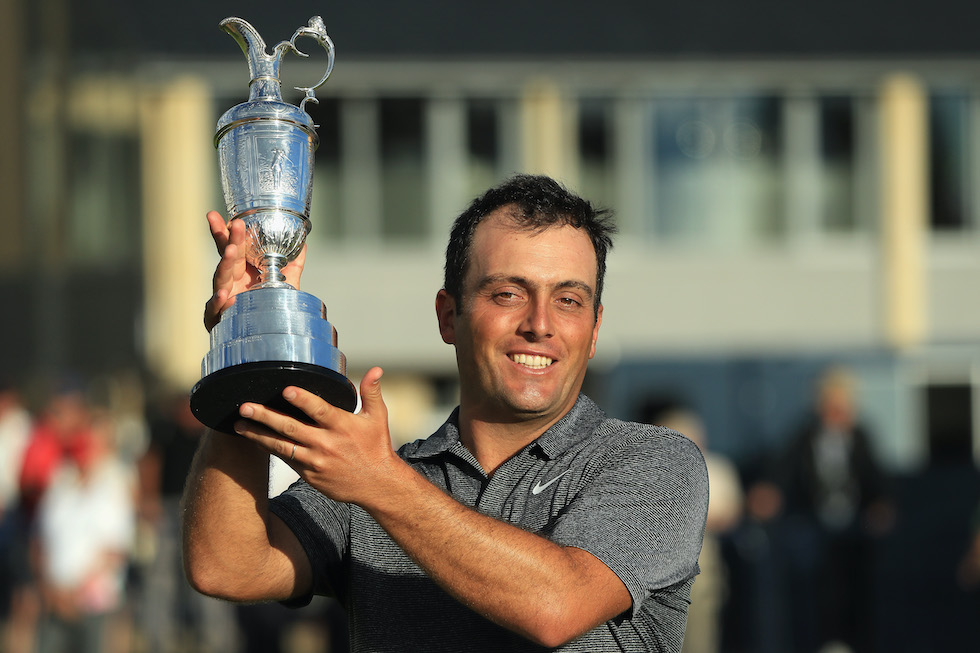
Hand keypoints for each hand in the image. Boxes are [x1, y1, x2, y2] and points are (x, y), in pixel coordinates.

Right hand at [203, 211, 307, 331]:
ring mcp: (222, 298)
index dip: (227, 232)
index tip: (224, 216)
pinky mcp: (217, 318)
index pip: (233, 247)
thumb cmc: (268, 308)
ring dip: (225, 264)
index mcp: (242, 271)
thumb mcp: (284, 284)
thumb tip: (304, 242)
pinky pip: (216, 310)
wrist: (266, 338)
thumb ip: (293, 264)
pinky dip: (218, 303)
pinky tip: (224, 296)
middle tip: (234, 225)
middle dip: (227, 239)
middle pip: (226, 257)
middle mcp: (229, 282)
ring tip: (231, 251)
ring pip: (220, 278)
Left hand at [232, 367, 399, 505]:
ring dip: (258, 435)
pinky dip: (269, 448)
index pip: (320, 411)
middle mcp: (326, 443)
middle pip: (291, 428)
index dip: (303, 400)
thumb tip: (376, 369)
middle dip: (265, 417)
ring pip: (281, 446)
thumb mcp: (378, 418)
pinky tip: (254, 439)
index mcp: (342, 426)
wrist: (377, 485)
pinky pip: (285, 459)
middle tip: (245, 407)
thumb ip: (371, 392)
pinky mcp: (309, 474)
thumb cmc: (376, 446)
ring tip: (238, 425)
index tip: (286, 390)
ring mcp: (315, 461)